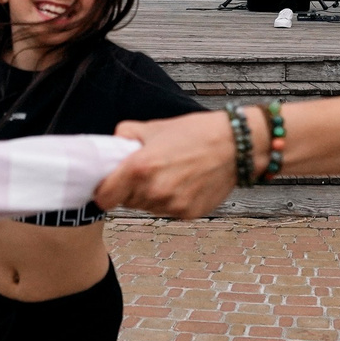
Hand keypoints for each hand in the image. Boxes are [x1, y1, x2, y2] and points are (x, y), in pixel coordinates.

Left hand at [95, 111, 236, 218]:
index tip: (109, 184)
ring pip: (147, 207)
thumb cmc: (195, 132)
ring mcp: (171, 205)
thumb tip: (113, 145)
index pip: (104, 198)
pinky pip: (168, 211)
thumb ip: (126, 134)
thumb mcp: (155, 126)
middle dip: (130, 190)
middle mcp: (154, 191)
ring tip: (169, 173)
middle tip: (147, 171)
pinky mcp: (187, 213)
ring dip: (151, 195)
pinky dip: (171, 200)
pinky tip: (184, 182)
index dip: (104, 190)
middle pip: (126, 203)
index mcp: (139, 168)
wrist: (235, 145)